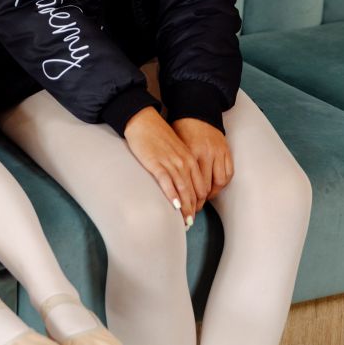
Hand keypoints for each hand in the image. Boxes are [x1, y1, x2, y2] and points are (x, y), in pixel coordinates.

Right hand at [123, 107, 205, 225]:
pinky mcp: (156, 163)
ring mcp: (171, 163)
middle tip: (190, 223)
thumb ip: (181, 164)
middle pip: (193, 191)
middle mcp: (184, 162)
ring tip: (184, 221)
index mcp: (190, 159)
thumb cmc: (157, 136)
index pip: (200, 186)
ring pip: (182, 189)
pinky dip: (172, 195)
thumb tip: (181, 183)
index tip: (194, 213)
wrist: (142, 120)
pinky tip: (173, 206)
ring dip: (184, 208)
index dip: (199, 203)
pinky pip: (167, 182)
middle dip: (192, 209)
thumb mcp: (175, 150)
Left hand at [172, 118, 232, 205]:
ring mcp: (218, 152)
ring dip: (212, 193)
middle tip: (194, 209)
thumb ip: (175, 165)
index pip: (191, 183)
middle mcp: (206, 154)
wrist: (195, 111)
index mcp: (191, 153)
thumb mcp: (174, 146)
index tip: (184, 207)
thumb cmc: (179, 129)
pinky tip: (215, 187)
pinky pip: (228, 173)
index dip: (188, 199)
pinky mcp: (226, 151)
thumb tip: (171, 187)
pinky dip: (222, 182)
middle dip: (199, 200)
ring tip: (204, 199)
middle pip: (205, 186)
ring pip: (218, 182)